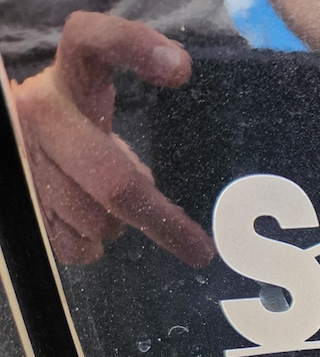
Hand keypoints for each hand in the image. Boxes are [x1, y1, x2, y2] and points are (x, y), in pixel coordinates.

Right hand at [10, 12, 214, 266]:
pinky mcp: (16, 198)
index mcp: (70, 79)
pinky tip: (84, 223)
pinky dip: (87, 246)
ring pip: (94, 221)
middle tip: (198, 249)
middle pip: (115, 181)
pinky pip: (70, 245)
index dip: (134, 47)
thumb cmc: (75, 123)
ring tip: (102, 201)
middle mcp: (38, 111)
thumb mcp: (97, 103)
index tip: (179, 68)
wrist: (14, 136)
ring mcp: (23, 155)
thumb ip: (131, 127)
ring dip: (113, 226)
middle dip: (162, 222)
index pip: (94, 40)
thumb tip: (161, 197)